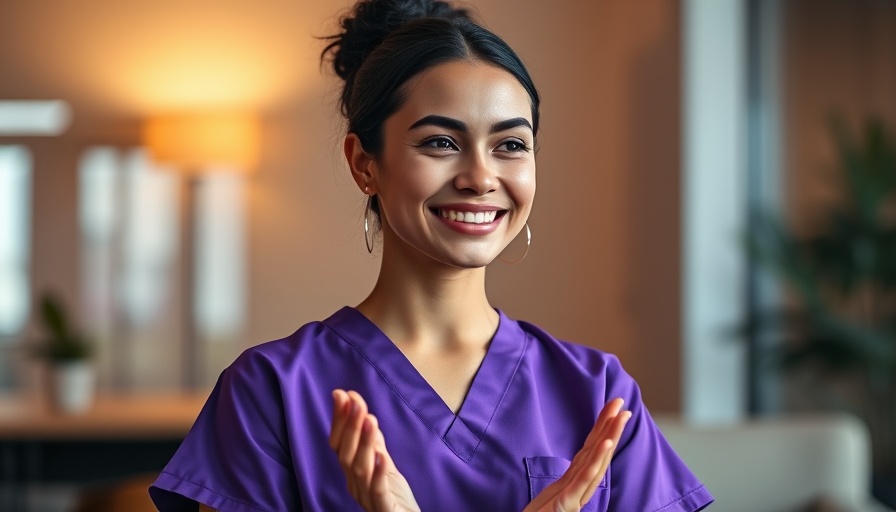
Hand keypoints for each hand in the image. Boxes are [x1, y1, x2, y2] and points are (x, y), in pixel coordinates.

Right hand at [330, 389, 420, 511]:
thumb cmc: (394, 496)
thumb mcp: (384, 465)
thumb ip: (373, 442)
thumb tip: (361, 411)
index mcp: (353, 474)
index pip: (339, 444)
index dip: (339, 420)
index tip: (342, 394)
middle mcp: (355, 486)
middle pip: (345, 454)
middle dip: (349, 426)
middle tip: (355, 401)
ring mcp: (368, 498)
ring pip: (359, 469)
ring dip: (363, 443)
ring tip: (369, 419)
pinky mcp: (385, 509)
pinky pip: (378, 491)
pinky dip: (378, 472)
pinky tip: (382, 455)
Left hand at [523, 398, 630, 511]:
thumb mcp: (552, 500)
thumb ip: (569, 485)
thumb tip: (580, 468)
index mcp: (572, 486)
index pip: (590, 454)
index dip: (602, 433)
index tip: (612, 411)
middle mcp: (577, 489)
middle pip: (597, 454)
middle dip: (610, 428)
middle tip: (621, 402)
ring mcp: (573, 496)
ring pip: (595, 463)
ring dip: (609, 437)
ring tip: (620, 416)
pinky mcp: (566, 505)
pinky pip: (584, 479)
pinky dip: (597, 459)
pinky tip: (606, 443)